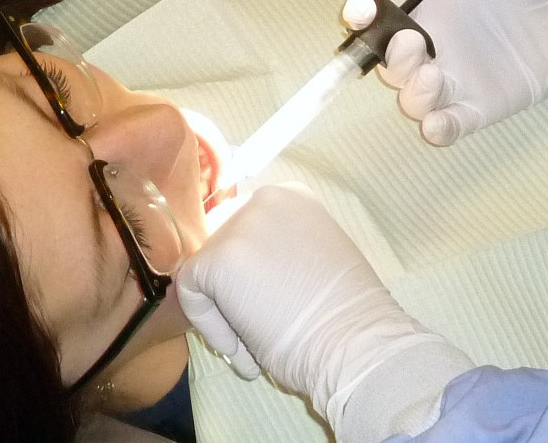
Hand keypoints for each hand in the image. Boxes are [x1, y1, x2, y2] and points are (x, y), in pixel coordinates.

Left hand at [176, 185, 470, 442]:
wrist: (355, 341)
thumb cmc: (346, 315)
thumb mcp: (314, 261)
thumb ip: (280, 252)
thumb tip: (247, 274)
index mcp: (293, 196)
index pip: (245, 228)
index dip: (250, 274)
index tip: (269, 308)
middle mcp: (265, 197)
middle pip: (222, 245)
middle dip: (233, 292)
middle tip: (259, 329)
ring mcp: (240, 224)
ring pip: (206, 272)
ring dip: (226, 315)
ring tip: (258, 346)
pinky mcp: (219, 258)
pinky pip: (192, 294)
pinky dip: (211, 327)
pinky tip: (245, 350)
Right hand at [355, 0, 547, 145]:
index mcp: (420, 4)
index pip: (375, 13)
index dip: (360, 14)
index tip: (357, 10)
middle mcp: (425, 46)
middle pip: (387, 60)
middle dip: (392, 56)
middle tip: (413, 42)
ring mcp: (448, 81)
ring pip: (411, 98)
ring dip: (414, 93)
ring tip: (434, 77)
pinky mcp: (474, 109)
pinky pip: (446, 127)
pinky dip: (438, 129)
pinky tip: (440, 126)